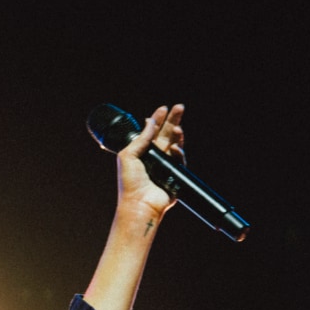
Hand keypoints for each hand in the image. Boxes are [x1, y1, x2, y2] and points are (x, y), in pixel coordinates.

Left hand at [116, 104, 184, 220]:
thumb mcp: (129, 155)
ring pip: (175, 144)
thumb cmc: (130, 182)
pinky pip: (180, 160)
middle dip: (173, 120)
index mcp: (141, 152)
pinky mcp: (174, 175)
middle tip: (179, 107)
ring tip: (177, 127)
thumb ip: (141, 138)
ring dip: (177, 134)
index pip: (151, 132)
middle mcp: (154, 157)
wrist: (139, 203)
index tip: (163, 108)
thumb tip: (150, 121)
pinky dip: (178, 153)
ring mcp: (165, 165)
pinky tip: (175, 149)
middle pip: (166, 134)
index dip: (157, 120)